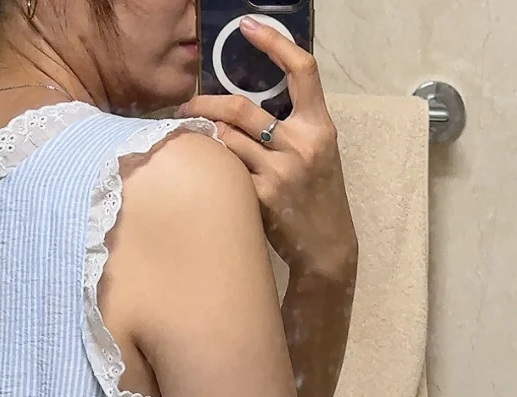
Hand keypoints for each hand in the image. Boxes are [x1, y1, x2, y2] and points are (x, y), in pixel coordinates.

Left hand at [179, 18, 356, 278]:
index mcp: (320, 127)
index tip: (247, 28)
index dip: (274, 42)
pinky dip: (212, 165)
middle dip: (206, 103)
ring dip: (206, 135)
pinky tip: (203, 168)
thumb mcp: (318, 154)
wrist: (327, 248)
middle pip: (241, 108)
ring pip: (227, 138)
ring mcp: (280, 172)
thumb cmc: (319, 198)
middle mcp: (301, 145)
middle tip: (189, 106)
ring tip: (193, 137)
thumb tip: (248, 102)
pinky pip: (226, 171)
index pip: (302, 70)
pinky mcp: (262, 197)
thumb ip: (293, 125)